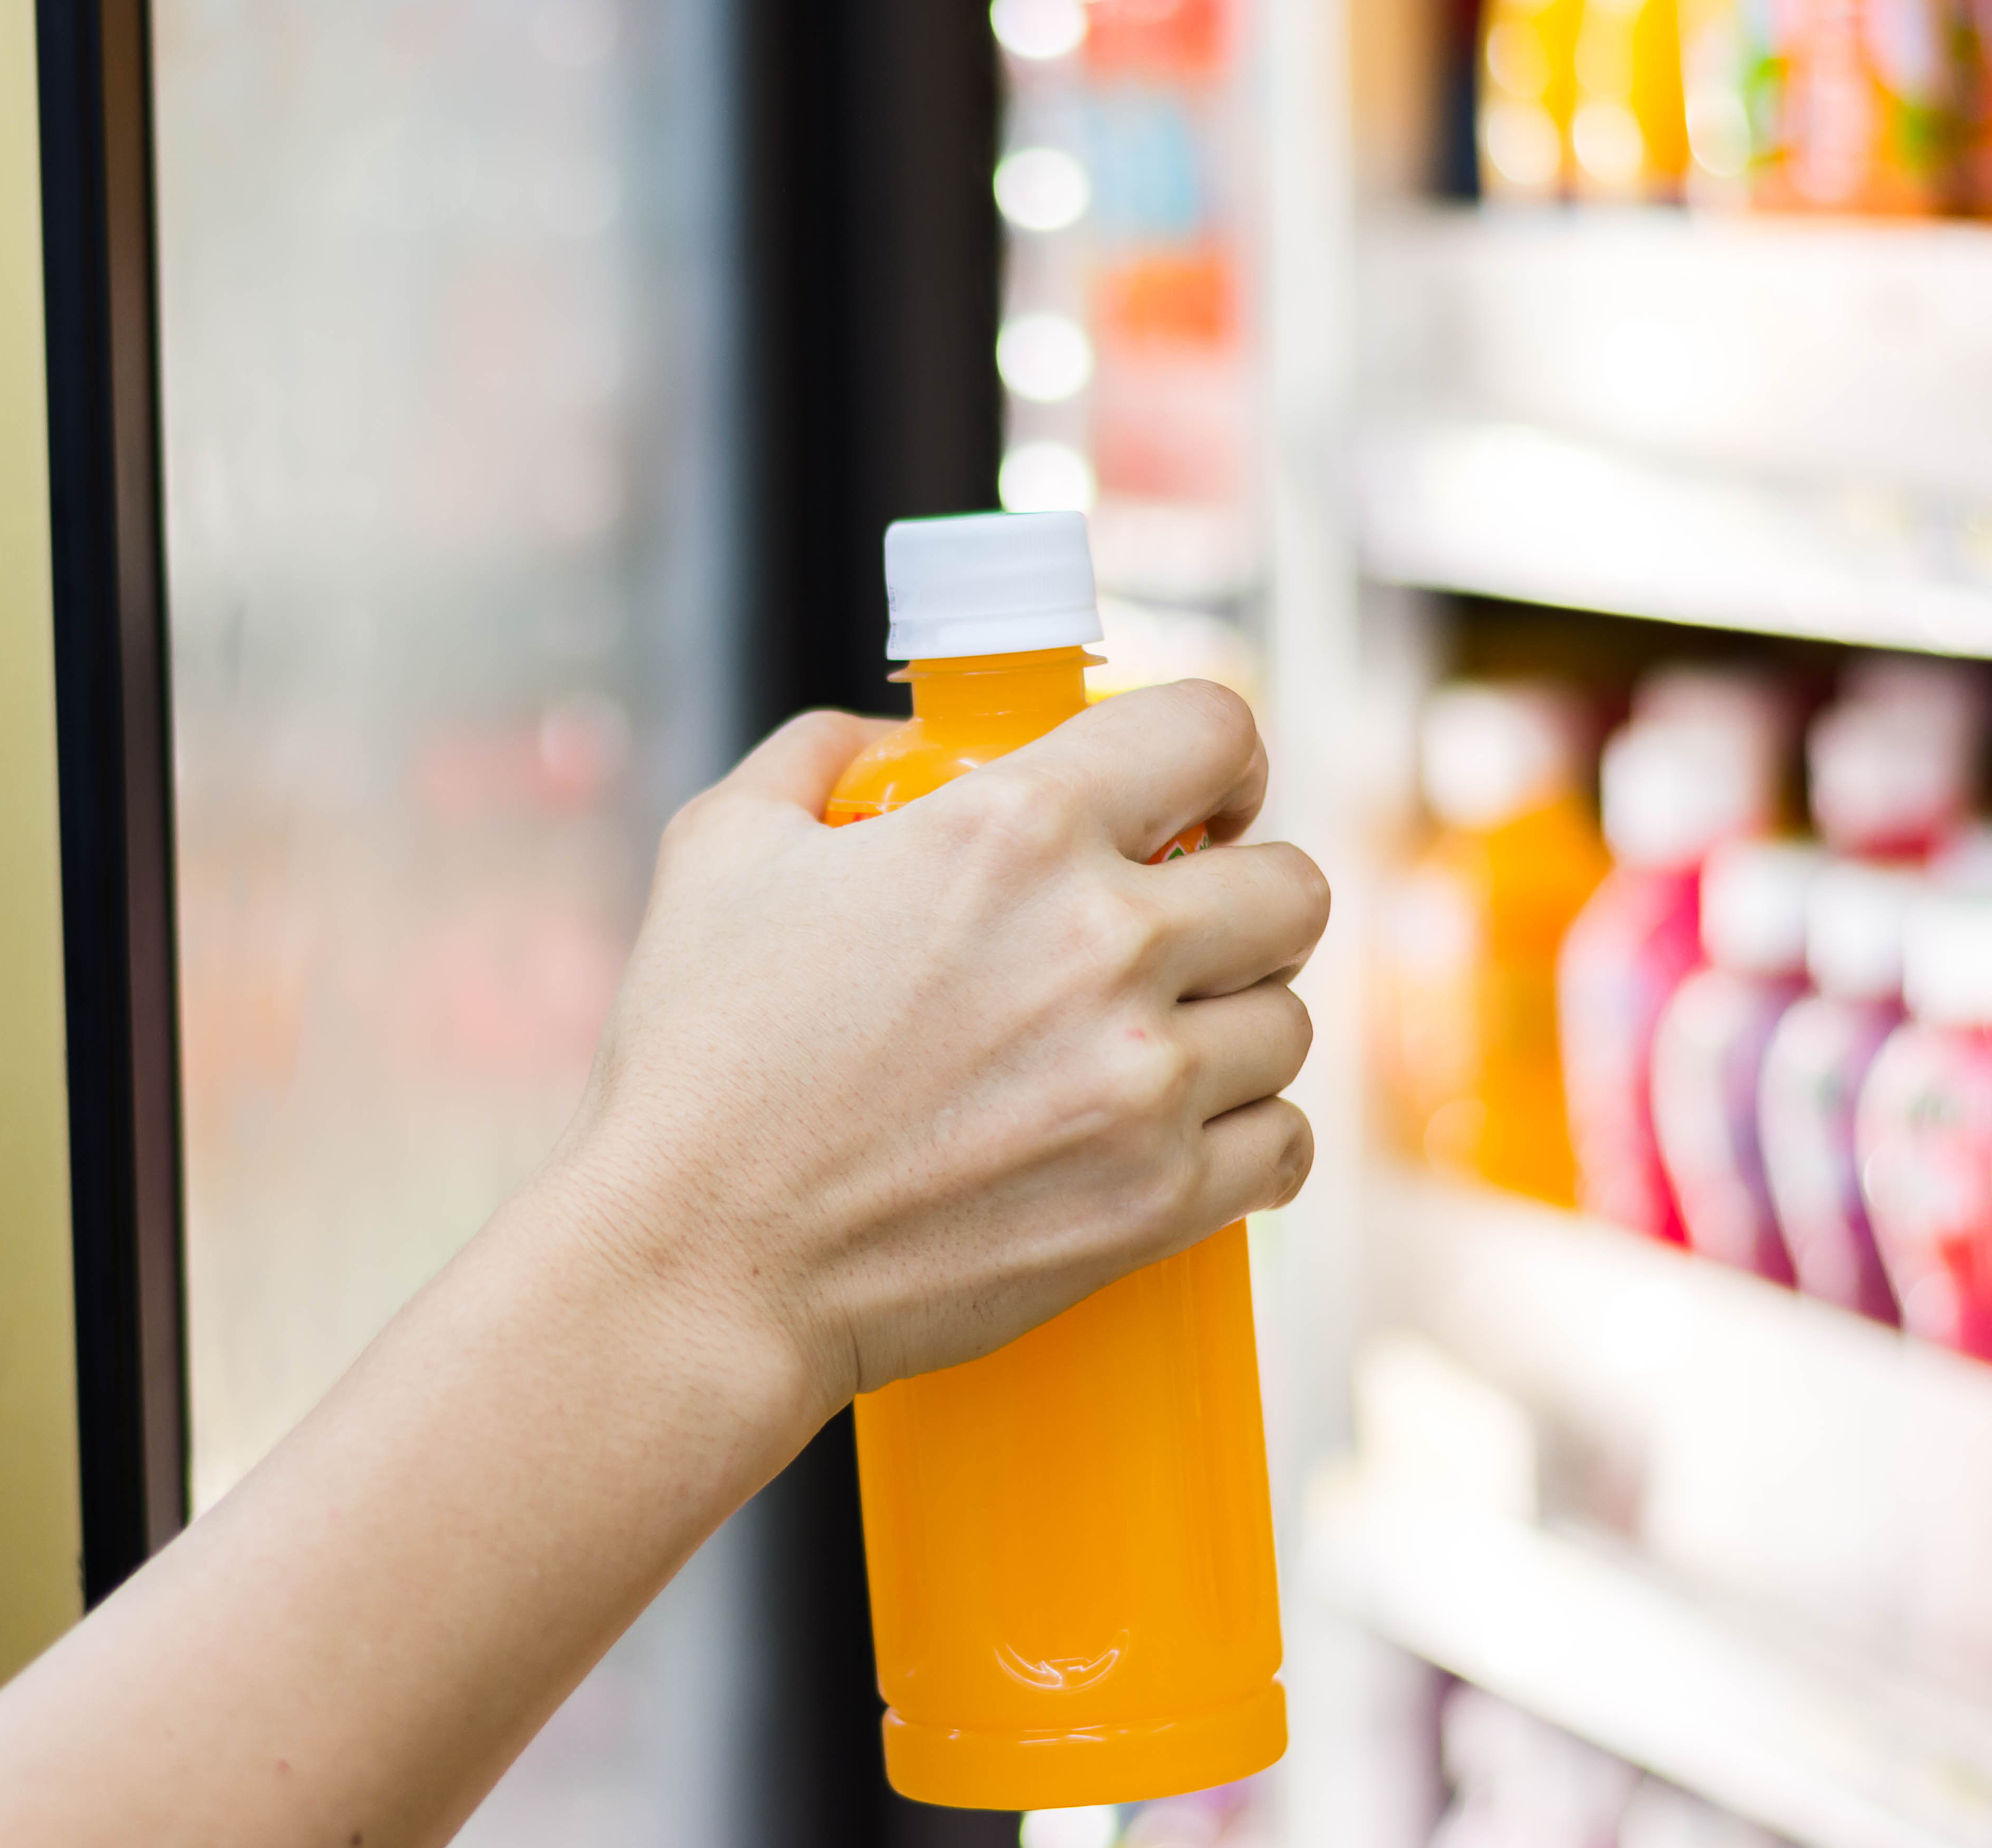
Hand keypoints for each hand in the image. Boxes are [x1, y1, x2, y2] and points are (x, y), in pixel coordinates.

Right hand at [543, 679, 1325, 1420]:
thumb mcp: (721, 847)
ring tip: (1164, 1044)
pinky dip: (1251, 1137)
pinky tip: (1193, 1133)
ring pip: (1288, 1019)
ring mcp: (1143, 1081)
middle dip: (1245, 897)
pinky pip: (1284, 1145)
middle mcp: (1103, 942)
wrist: (700, 1262)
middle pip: (1292, 886)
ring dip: (1238, 1024)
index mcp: (1015, 827)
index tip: (1200, 803)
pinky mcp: (1156, 1201)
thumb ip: (817, 755)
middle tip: (1186, 932)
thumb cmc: (699, 1060)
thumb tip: (891, 738)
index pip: (1213, 730)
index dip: (1222, 756)